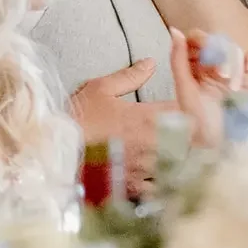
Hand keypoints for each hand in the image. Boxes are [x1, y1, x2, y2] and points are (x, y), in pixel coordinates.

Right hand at [70, 60, 175, 196]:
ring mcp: (144, 166)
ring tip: (173, 155)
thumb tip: (151, 63)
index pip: (182, 111)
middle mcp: (151, 143)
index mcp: (146, 117)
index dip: (188, 110)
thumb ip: (130, 76)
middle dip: (188, 136)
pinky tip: (157, 176)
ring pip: (177, 165)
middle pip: (187, 141)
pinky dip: (161, 181)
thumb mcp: (101, 89)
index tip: (185, 109)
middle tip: (186, 133)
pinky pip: (160, 185)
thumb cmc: (79, 117)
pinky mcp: (134, 185)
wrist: (58, 150)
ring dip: (178, 159)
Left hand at [169, 28, 247, 146]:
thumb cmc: (195, 121)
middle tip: (224, 78)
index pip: (197, 39)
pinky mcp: (246, 77)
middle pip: (220, 43)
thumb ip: (179, 60)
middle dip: (224, 59)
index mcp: (191, 63)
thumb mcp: (185, 89)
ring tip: (235, 87)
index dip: (206, 44)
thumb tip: (174, 31)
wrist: (216, 144)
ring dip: (239, 67)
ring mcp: (229, 69)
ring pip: (237, 51)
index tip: (211, 62)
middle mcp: (209, 63)